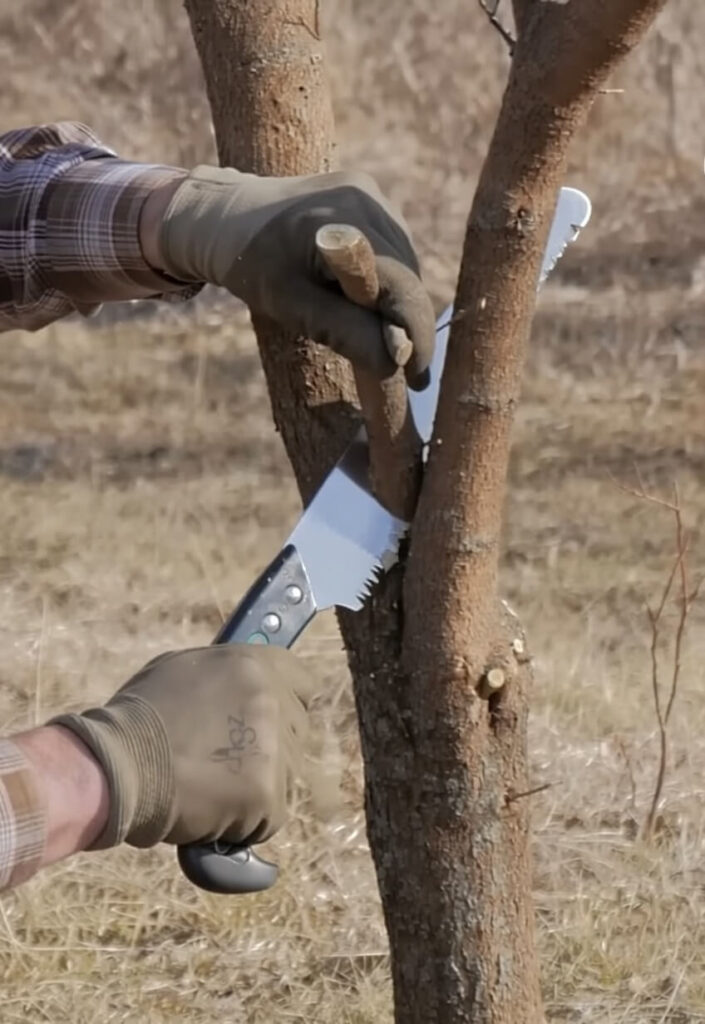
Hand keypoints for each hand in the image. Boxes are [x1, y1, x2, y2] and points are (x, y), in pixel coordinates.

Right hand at [50, 645, 313, 849]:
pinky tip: (207, 813)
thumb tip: (243, 685)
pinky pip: (268, 819)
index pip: (304, 684)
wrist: (114, 768)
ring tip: (206, 787)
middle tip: (225, 764)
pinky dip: (242, 825)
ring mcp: (273, 748)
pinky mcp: (267, 794)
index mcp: (253, 665)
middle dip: (270, 752)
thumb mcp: (181, 671)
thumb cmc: (136, 720)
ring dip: (255, 789)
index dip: (287, 705)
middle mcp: (271, 700)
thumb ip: (224, 677)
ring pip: (286, 779)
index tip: (274, 721)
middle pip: (297, 734)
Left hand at [157, 166, 435, 389]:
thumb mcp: (291, 306)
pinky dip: (389, 281)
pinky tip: (369, 301)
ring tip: (384, 338)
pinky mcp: (368, 192)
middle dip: (408, 325)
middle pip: (409, 277)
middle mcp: (366, 198)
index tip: (418, 379)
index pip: (402, 288)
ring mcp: (370, 192)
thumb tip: (398, 360)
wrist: (224, 215)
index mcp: (342, 222)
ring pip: (407, 265)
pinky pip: (394, 248)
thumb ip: (346, 331)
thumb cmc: (251, 265)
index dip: (416, 337)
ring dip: (399, 304)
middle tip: (402, 371)